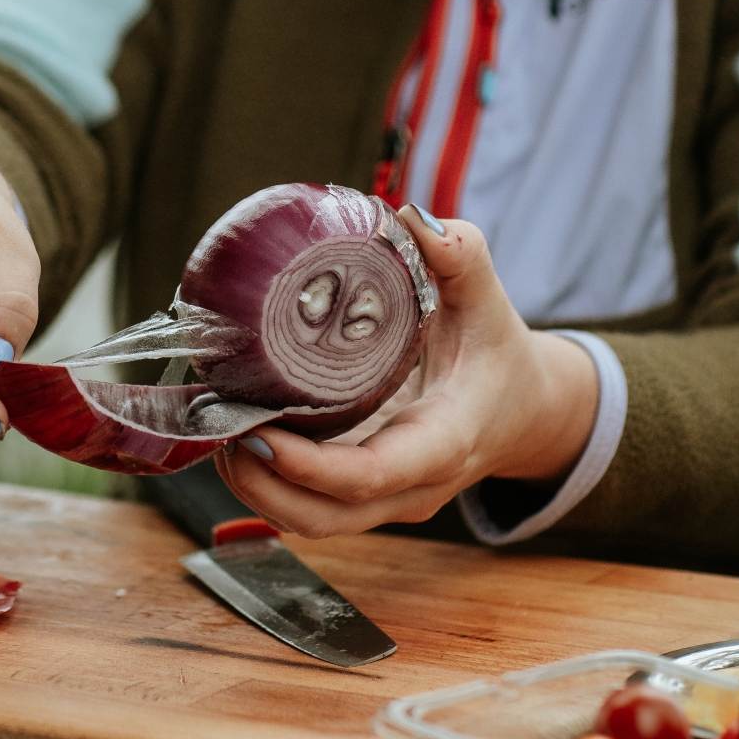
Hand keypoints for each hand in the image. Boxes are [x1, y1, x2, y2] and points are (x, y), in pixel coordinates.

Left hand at [215, 205, 598, 538]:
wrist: (524, 410)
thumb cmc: (498, 351)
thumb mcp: (486, 299)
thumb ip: (459, 254)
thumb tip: (408, 216)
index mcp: (443, 444)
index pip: (370, 478)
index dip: (307, 468)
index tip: (257, 433)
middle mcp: (413, 486)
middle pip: (324, 518)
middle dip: (260, 484)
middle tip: (216, 425)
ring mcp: (389, 499)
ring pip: (310, 522)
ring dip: (254, 487)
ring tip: (214, 427)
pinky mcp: (367, 495)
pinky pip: (309, 507)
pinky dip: (267, 481)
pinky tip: (235, 433)